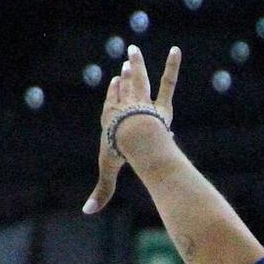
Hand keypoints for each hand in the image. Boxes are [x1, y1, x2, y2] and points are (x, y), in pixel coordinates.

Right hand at [83, 44, 181, 215]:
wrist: (134, 137)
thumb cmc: (119, 152)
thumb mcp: (107, 171)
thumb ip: (102, 191)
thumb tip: (87, 212)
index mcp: (111, 119)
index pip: (111, 104)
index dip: (112, 94)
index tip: (113, 82)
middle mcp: (125, 107)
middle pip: (123, 89)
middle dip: (123, 77)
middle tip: (124, 65)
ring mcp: (142, 102)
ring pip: (138, 80)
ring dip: (136, 65)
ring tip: (134, 52)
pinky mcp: (160, 103)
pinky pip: (168, 83)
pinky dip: (172, 67)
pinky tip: (176, 51)